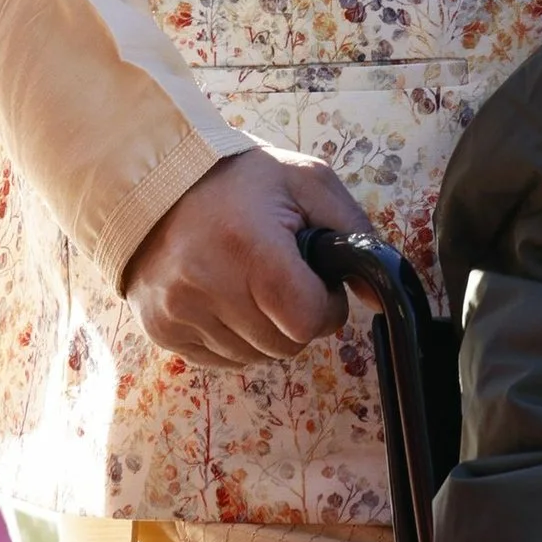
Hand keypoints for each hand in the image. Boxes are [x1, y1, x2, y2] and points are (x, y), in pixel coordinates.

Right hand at [122, 143, 366, 367]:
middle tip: (285, 277)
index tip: (319, 280)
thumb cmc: (242, 179)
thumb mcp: (307, 183)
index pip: (307, 321)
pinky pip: (221, 361)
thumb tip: (382, 296)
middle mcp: (207, 288)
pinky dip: (235, 338)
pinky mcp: (162, 332)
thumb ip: (355, 234)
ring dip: (266, 330)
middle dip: (297, 317)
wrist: (158, 182)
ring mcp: (179, 315)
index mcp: (249, 247)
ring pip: (254, 358)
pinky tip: (227, 297)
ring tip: (252, 282)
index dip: (326, 306)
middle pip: (284, 345)